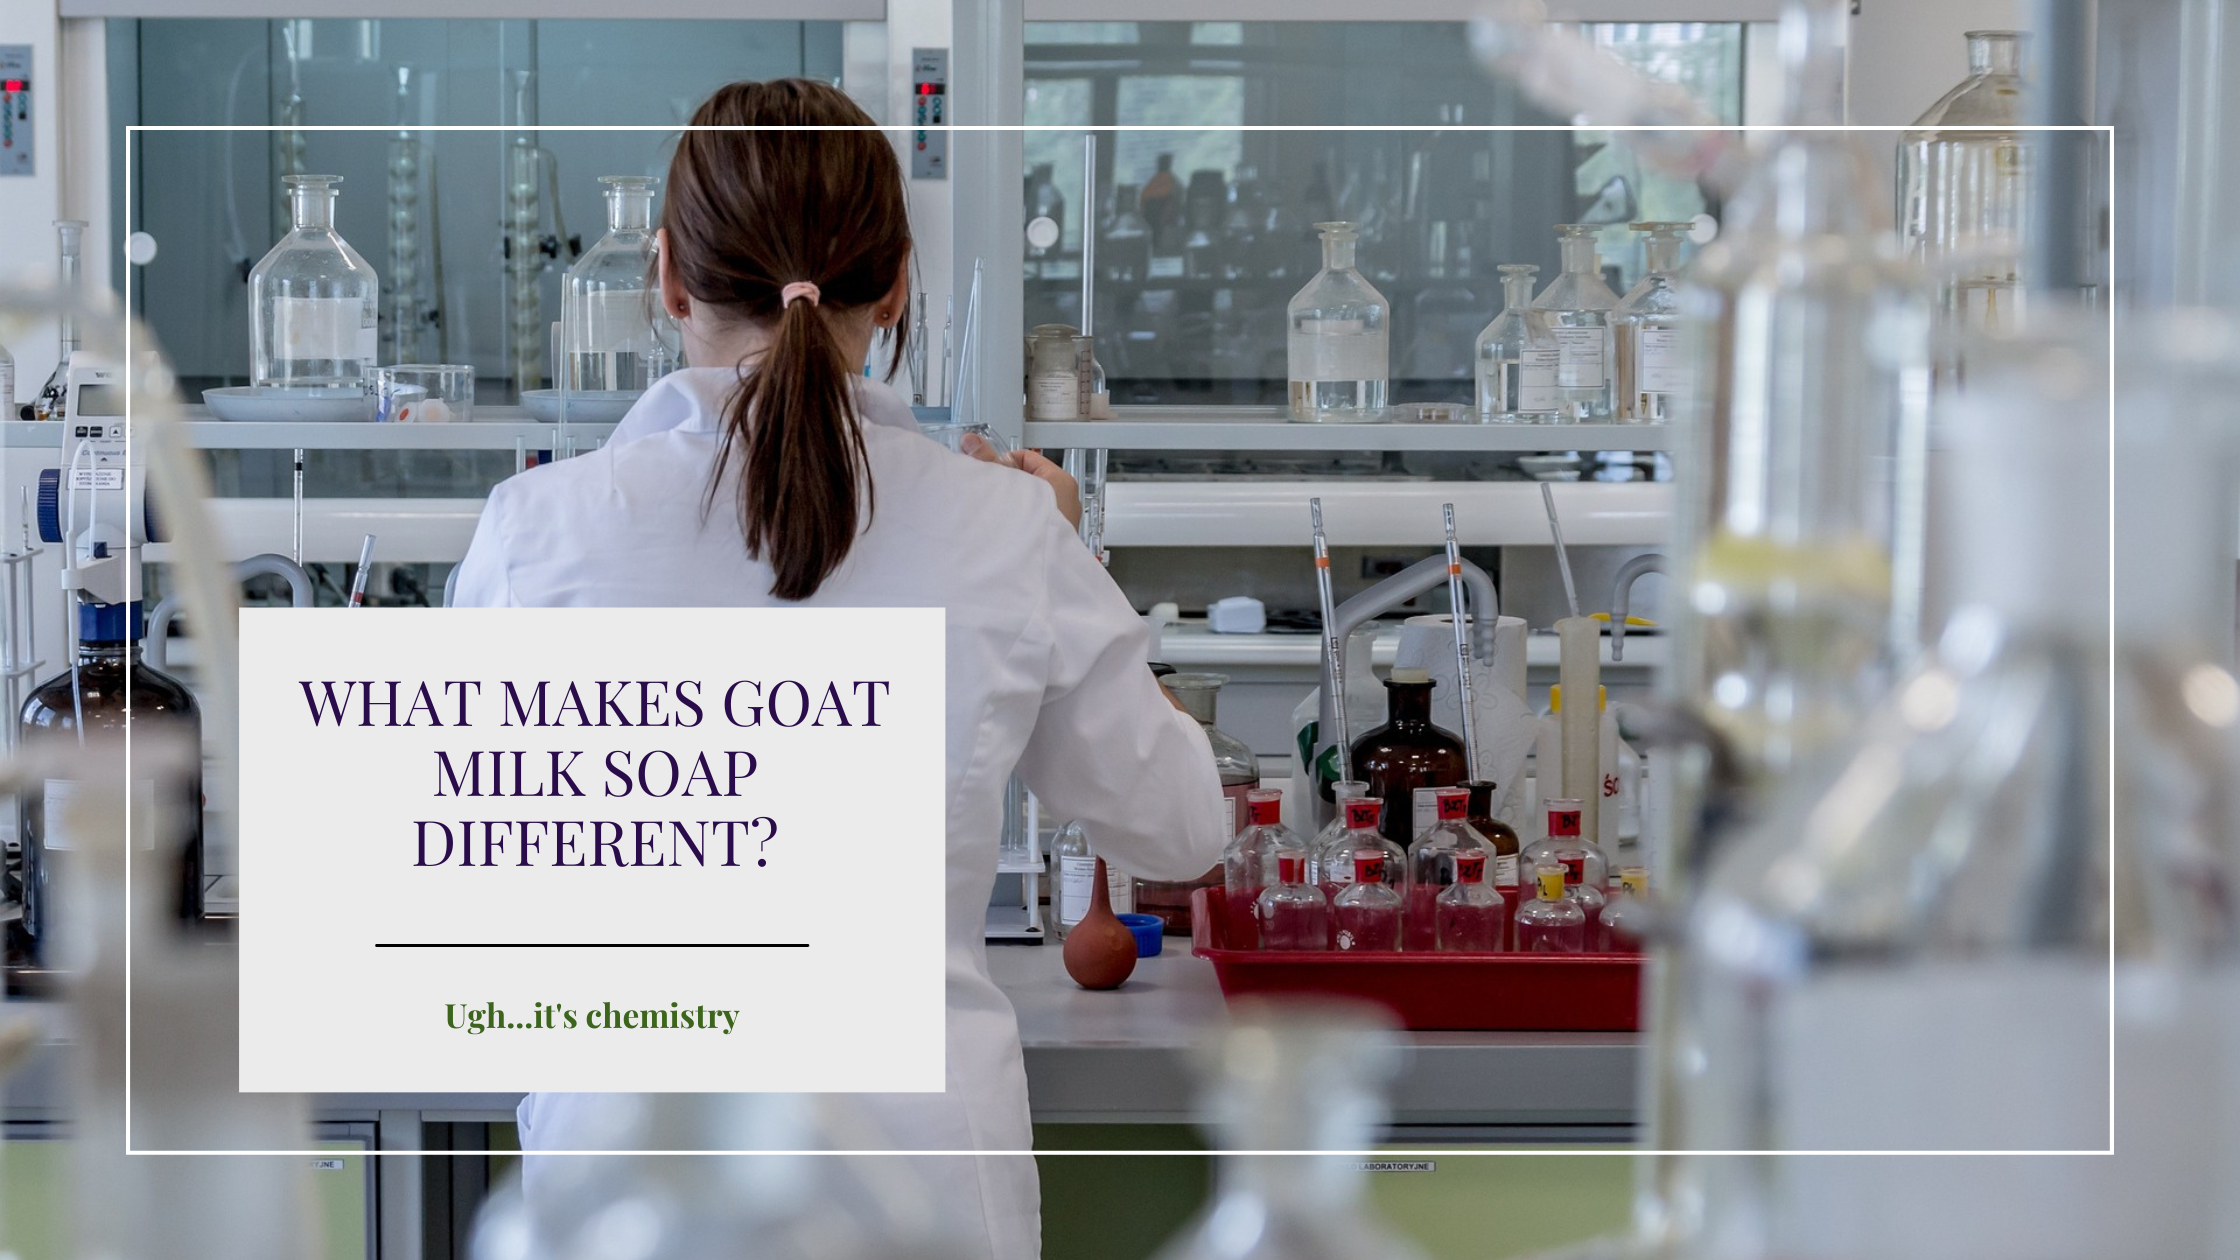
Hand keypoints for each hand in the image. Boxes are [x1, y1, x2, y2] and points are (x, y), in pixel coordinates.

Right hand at [962, 433, 1082, 528]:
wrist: (1039, 574)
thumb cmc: (1032, 529)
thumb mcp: (1005, 486)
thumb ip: (987, 462)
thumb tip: (972, 442)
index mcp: (1060, 481)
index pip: (1026, 457)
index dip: (1002, 462)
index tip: (987, 471)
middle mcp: (1066, 499)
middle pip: (1026, 479)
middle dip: (1005, 484)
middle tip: (990, 492)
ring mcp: (1061, 521)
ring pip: (1029, 501)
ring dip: (1010, 505)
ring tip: (997, 512)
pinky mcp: (1052, 539)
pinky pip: (1032, 520)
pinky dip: (1017, 521)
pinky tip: (1004, 528)